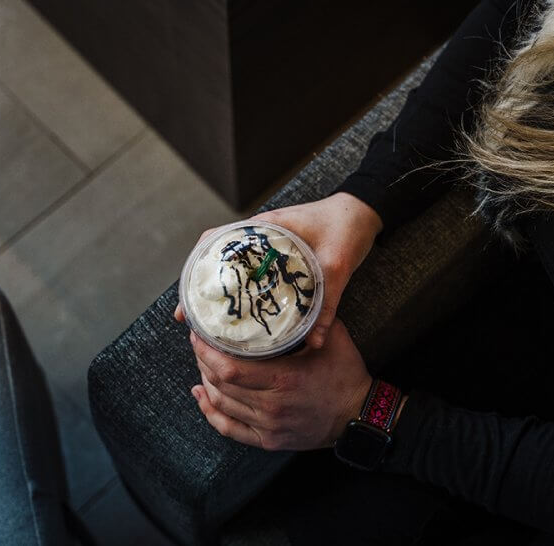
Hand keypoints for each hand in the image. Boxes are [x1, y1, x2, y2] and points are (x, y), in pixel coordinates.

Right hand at [175, 192, 382, 344]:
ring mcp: (269, 243)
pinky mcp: (281, 253)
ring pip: (234, 267)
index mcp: (265, 227)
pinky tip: (244, 311)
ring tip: (210, 320)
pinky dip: (244, 288)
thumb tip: (314, 341)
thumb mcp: (338, 265)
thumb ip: (328, 303)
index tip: (187, 300)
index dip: (195, 270)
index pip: (214, 241)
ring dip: (222, 289)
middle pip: (218, 259)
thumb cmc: (348, 228)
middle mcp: (261, 233)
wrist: (366, 212)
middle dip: (202, 287)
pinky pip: (253, 271)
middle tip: (191, 318)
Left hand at [189, 317, 372, 450]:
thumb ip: (311, 318)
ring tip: (202, 362)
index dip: (206, 351)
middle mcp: (271, 407)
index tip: (198, 334)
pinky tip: (201, 395)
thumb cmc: (346, 375)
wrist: (358, 416)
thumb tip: (291, 291)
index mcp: (284, 381)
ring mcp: (268, 426)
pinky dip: (210, 411)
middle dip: (202, 361)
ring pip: (221, 405)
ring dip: (205, 381)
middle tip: (198, 342)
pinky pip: (228, 428)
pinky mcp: (267, 440)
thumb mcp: (333, 339)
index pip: (229, 369)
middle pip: (219, 385)